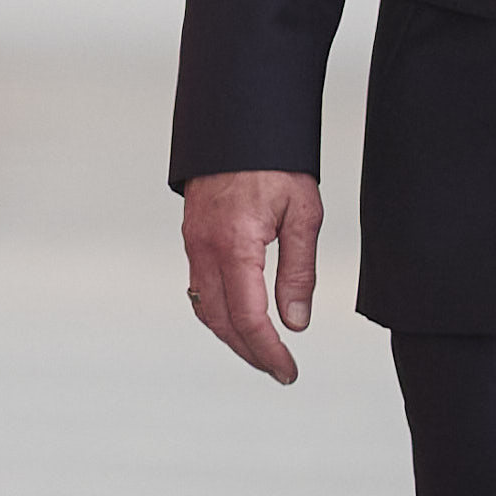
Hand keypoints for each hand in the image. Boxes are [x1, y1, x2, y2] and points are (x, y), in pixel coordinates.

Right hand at [182, 168, 321, 383]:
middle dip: (249, 352)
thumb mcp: (303, 215)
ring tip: (262, 351)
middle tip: (279, 370)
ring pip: (204, 307)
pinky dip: (217, 312)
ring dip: (231, 336)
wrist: (239, 124)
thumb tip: (296, 323)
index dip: (268, 351)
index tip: (288, 371)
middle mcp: (206, 248)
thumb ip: (299, 273)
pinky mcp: (192, 236)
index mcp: (235, 244)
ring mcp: (193, 242)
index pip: (248, 317)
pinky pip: (198, 286)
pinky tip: (238, 317)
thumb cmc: (275, 163)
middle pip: (220, 321)